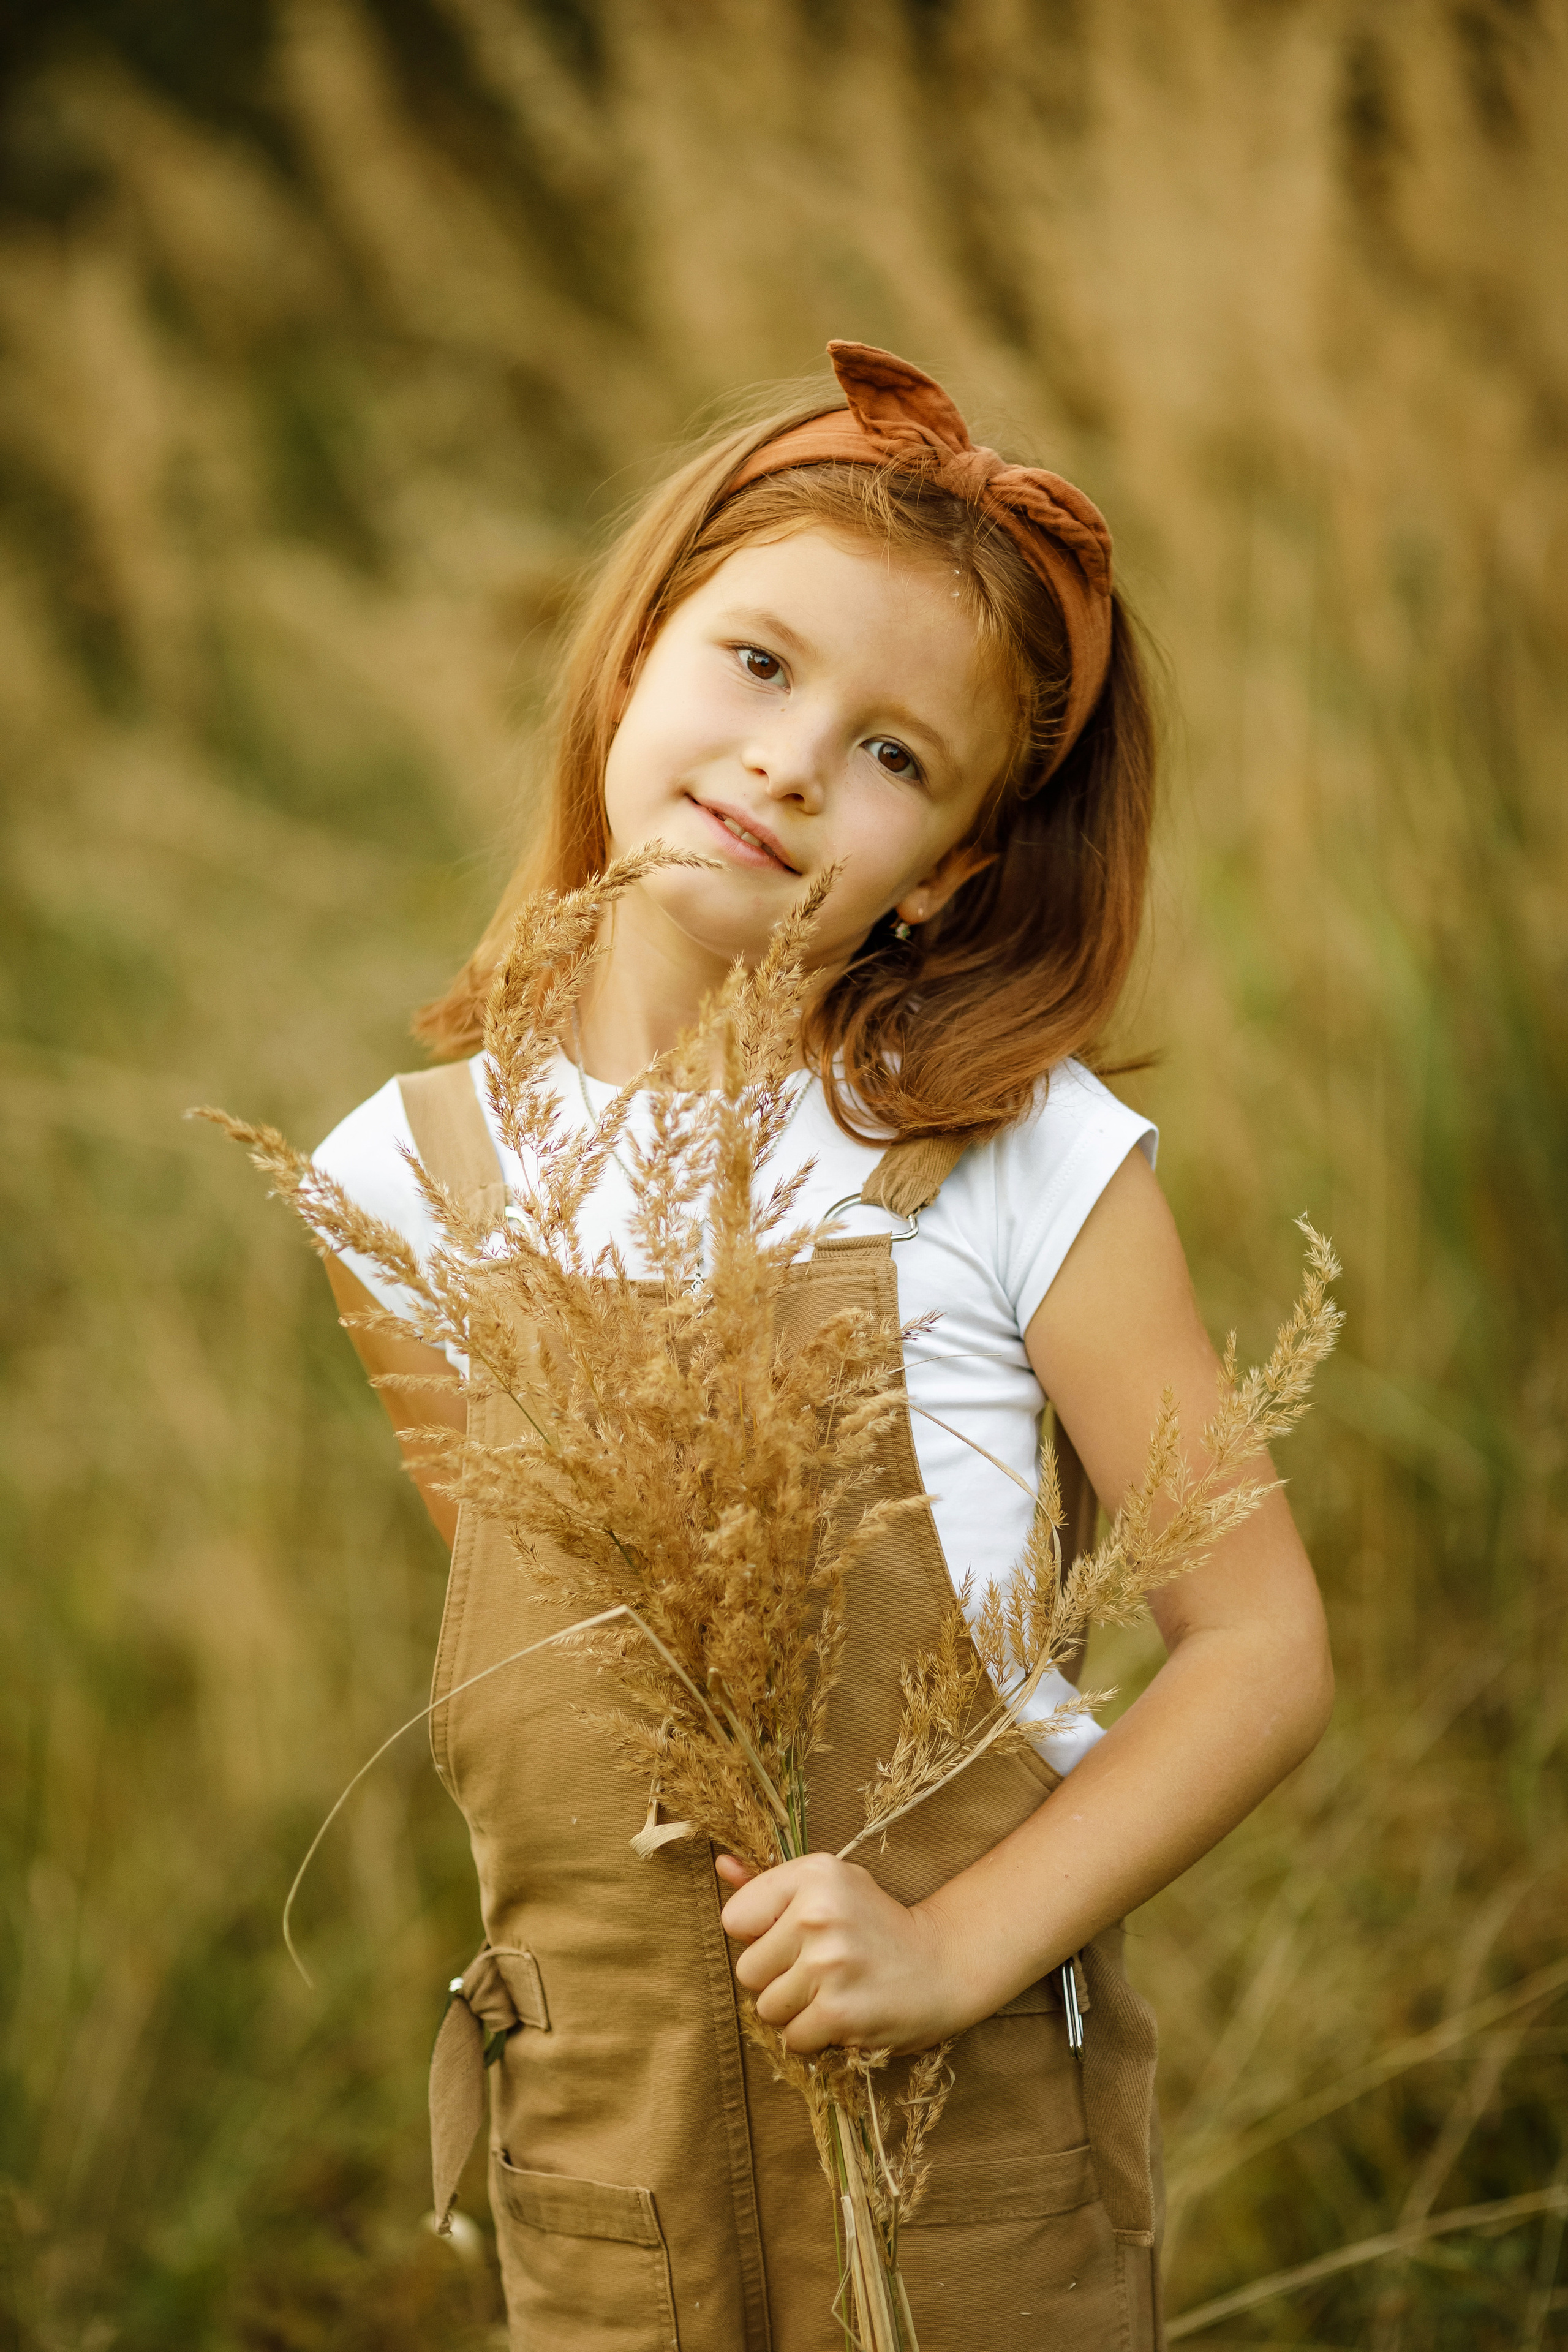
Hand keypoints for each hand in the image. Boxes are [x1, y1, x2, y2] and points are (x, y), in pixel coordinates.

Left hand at [716, 1852, 966, 2054]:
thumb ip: (771, 1883)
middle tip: (819, 1969)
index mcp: (814, 1874)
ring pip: (767, 2008)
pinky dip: (814, 2035)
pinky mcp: (839, 2011)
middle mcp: (818, 1913)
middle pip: (748, 1970)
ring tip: (833, 1990)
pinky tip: (844, 2013)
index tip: (795, 1936)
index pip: (735, 1919)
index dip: (760, 1936)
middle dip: (777, 1978)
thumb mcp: (831, 1886)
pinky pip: (792, 2038)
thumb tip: (721, 1866)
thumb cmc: (876, 1924)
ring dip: (795, 2010)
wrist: (943, 1964)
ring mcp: (828, 1964)